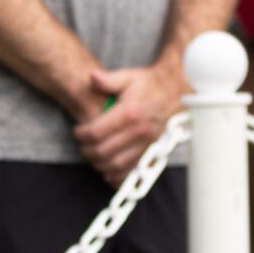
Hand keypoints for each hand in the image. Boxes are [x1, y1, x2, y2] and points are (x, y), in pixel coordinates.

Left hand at [73, 62, 184, 186]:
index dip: (82, 135)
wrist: (176, 93)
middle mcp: (139, 131)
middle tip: (82, 144)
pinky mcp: (153, 152)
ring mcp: (147, 144)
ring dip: (99, 163)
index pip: (97, 132)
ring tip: (93, 154)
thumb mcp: (129, 77)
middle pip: (103, 151)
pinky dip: (117, 176)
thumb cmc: (149, 85)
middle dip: (87, 150)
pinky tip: (108, 170)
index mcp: (130, 112)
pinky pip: (132, 172)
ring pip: (115, 164)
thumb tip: (92, 78)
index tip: (78, 131)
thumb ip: (109, 80)